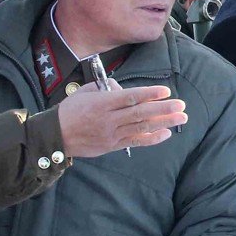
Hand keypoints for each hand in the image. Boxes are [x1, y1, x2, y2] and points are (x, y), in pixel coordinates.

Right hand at [57, 84, 186, 157]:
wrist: (54, 136)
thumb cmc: (70, 110)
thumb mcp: (85, 92)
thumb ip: (106, 89)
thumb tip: (124, 89)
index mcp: (101, 103)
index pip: (129, 97)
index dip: (149, 94)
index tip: (165, 91)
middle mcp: (108, 119)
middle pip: (140, 113)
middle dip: (163, 109)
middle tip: (181, 105)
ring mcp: (111, 134)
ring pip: (141, 127)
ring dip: (163, 123)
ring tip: (181, 118)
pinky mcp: (112, 146)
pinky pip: (135, 142)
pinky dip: (151, 138)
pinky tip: (166, 134)